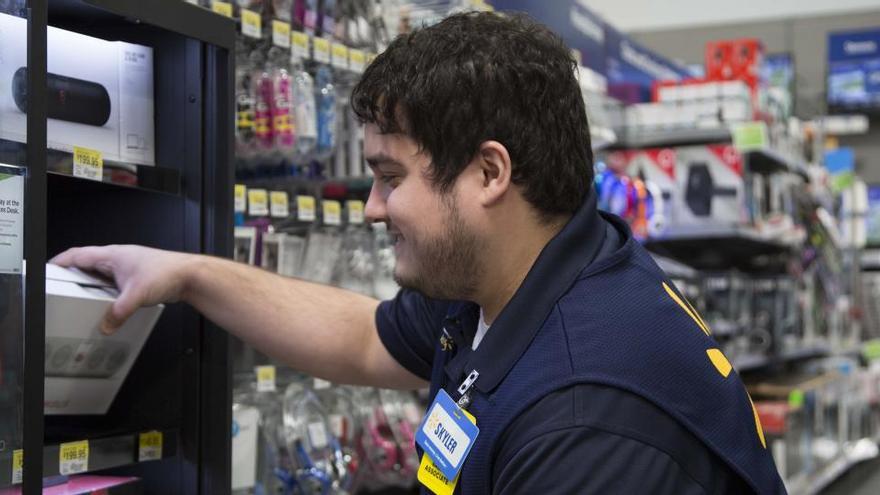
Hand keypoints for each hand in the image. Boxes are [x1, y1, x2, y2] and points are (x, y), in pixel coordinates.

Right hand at [51, 245, 196, 333]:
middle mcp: (119, 258)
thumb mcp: (137, 295)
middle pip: (88, 264)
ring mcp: (128, 267)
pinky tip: (108, 303)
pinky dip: (107, 292)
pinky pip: (114, 283)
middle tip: (61, 287)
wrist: (190, 276)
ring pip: (102, 275)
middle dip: (74, 275)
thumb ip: (118, 312)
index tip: (49, 269)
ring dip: (92, 285)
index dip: (61, 262)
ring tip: (82, 297)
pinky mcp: (137, 277)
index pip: (78, 255)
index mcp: (113, 255)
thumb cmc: (169, 273)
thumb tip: (106, 324)